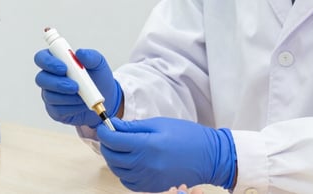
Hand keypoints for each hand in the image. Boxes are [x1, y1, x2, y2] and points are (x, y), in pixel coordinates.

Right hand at [34, 48, 121, 127]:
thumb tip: (80, 53)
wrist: (106, 100)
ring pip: (49, 96)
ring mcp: (50, 94)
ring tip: (83, 97)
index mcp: (57, 61)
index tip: (64, 68)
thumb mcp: (99, 64)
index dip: (48, 62)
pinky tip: (81, 104)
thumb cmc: (99, 79)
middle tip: (75, 86)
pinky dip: (71, 107)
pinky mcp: (54, 110)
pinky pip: (57, 110)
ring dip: (68, 97)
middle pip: (41, 78)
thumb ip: (91, 56)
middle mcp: (50, 77)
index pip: (41, 58)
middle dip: (57, 83)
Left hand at [97, 117, 235, 191]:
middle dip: (106, 144)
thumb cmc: (187, 136)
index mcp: (147, 145)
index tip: (104, 125)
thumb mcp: (159, 124)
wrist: (209, 157)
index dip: (104, 132)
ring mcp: (148, 179)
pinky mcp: (153, 187)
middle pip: (112, 156)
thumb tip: (113, 125)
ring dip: (113, 158)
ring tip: (120, 147)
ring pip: (117, 170)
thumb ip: (133, 126)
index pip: (113, 140)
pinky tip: (129, 162)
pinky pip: (128, 182)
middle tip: (110, 135)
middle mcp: (145, 165)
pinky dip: (123, 172)